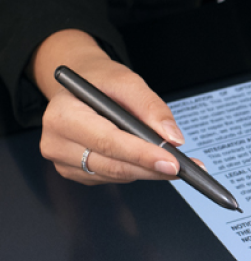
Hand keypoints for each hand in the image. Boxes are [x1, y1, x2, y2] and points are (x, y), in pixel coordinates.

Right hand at [29, 30, 185, 183]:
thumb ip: (151, 107)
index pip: (108, 142)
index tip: (172, 162)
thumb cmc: (100, 82)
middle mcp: (56, 142)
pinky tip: (144, 160)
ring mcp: (64, 162)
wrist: (81, 87)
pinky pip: (112, 178)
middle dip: (152, 168)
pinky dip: (134, 171)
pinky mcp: (75, 173)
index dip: (142, 154)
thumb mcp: (127, 81)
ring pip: (116, 175)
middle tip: (182, 168)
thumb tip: (172, 138)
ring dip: (146, 171)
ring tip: (170, 161)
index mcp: (63, 115)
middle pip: (113, 165)